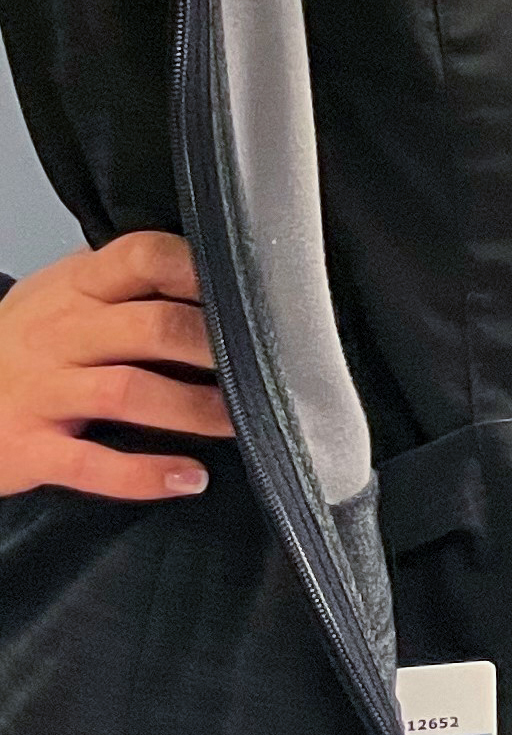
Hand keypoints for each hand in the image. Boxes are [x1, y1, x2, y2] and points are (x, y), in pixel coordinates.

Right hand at [0, 232, 232, 501]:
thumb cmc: (23, 345)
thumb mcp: (61, 298)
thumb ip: (125, 283)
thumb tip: (220, 274)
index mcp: (76, 288)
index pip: (142, 256)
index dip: (199, 270)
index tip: (250, 290)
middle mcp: (60, 334)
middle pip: (153, 327)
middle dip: (215, 347)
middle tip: (265, 365)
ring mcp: (41, 392)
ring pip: (130, 392)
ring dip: (195, 409)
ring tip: (240, 422)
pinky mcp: (27, 448)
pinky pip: (92, 463)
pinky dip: (145, 474)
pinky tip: (189, 478)